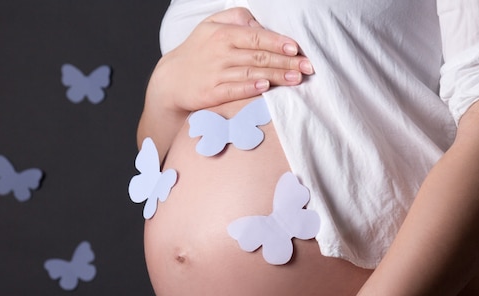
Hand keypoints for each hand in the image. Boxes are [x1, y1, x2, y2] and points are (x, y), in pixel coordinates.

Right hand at [149, 7, 313, 114]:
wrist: (171, 79)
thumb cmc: (198, 51)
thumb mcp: (211, 25)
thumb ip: (237, 19)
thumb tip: (261, 24)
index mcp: (223, 33)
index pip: (257, 37)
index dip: (278, 42)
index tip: (296, 48)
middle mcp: (220, 52)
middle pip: (259, 57)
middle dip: (285, 62)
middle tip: (307, 67)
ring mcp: (215, 74)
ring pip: (251, 74)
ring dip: (276, 77)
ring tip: (296, 79)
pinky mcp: (211, 93)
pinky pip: (234, 90)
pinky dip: (251, 89)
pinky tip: (266, 89)